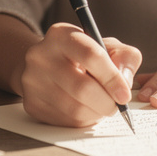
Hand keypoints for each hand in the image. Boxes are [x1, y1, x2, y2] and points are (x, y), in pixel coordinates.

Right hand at [18, 22, 141, 127]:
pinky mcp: (32, 103)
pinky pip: (65, 121)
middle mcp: (41, 55)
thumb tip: (125, 81)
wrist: (45, 66)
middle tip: (116, 106)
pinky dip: (83, 120)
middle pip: (82, 87)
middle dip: (106, 102)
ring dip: (96, 113)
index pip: (91, 55)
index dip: (112, 78)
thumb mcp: (107, 46)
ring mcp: (32, 81)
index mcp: (61, 34)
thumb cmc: (83, 56)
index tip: (125, 95)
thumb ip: (124, 57)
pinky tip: (85, 109)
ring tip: (100, 105)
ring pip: (75, 108)